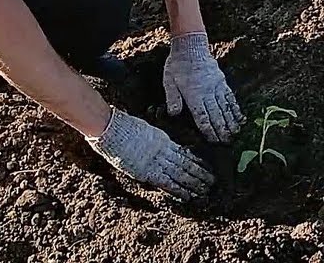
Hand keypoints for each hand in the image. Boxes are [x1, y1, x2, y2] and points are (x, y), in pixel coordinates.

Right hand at [86, 106, 214, 199]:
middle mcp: (163, 151)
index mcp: (162, 140)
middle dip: (200, 173)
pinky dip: (179, 190)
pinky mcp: (148, 171)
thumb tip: (157, 143)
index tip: (205, 166)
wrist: (111, 128)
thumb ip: (151, 138)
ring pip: (181, 173)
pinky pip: (167, 182)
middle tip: (212, 181)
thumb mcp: (142, 129)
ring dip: (194, 182)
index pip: (183, 152)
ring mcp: (156, 160)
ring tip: (206, 190)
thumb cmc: (121, 127)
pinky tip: (188, 196)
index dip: (195, 160)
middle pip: (186, 163)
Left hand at [163, 32, 244, 142]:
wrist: (191, 46)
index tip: (214, 141)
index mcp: (193, 95)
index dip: (209, 130)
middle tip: (228, 143)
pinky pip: (230, 97)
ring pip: (225, 107)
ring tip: (236, 133)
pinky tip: (240, 116)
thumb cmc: (177, 65)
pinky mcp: (222, 81)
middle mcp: (207, 92)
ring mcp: (216, 87)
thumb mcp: (169, 81)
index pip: (202, 117)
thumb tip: (174, 114)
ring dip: (231, 122)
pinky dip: (235, 108)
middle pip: (216, 115)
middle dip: (222, 130)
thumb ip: (172, 98)